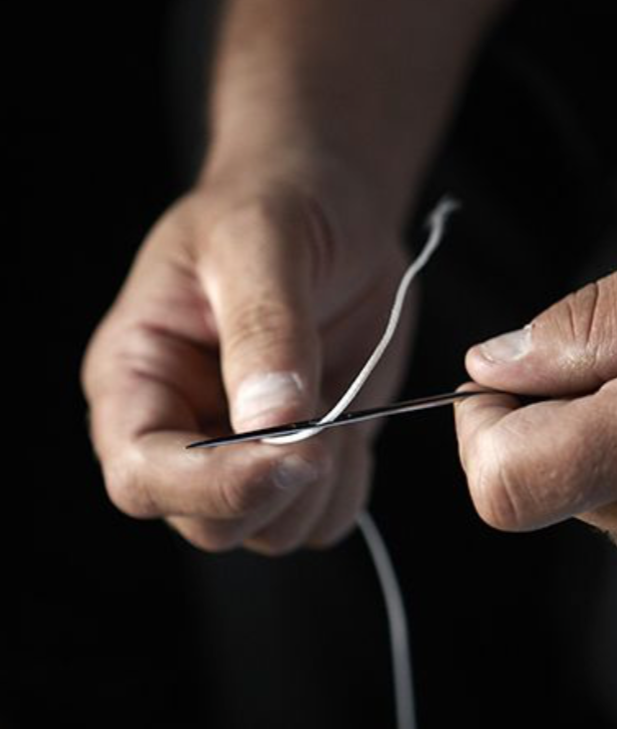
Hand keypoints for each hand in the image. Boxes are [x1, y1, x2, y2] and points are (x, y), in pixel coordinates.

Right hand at [82, 169, 410, 555]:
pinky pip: (322, 517)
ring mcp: (244, 449)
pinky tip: (352, 424)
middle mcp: (182, 427)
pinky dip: (346, 487)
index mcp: (138, 377)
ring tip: (336, 407)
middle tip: (326, 417)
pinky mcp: (302, 455)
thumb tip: (272, 423)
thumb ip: (264, 330)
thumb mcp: (260, 241)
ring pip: (269, 531)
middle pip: (208, 522)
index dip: (209, 484)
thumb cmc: (274, 206)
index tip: (288, 450)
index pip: (141, 474)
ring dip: (316, 488)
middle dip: (273, 485)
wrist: (330, 208)